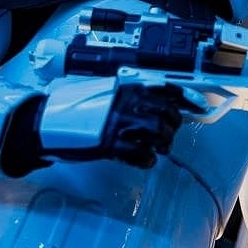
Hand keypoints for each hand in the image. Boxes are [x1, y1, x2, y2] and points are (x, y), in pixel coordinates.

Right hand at [0, 82, 192, 176]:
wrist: (45, 122)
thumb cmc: (75, 106)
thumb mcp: (106, 92)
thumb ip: (130, 94)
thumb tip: (159, 101)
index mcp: (127, 86)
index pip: (167, 89)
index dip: (188, 98)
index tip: (201, 107)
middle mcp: (126, 103)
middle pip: (167, 114)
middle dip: (172, 126)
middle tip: (166, 134)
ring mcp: (118, 124)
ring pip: (158, 135)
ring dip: (162, 144)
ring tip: (156, 148)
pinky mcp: (110, 146)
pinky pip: (140, 155)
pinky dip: (146, 160)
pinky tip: (143, 159)